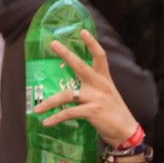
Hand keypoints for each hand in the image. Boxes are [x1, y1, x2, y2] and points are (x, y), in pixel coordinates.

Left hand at [31, 30, 138, 147]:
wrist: (126, 132)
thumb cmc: (112, 113)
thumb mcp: (105, 95)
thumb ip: (90, 88)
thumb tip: (68, 88)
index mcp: (104, 79)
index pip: (100, 56)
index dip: (92, 43)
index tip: (82, 31)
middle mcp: (100, 85)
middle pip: (81, 66)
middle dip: (66, 54)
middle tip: (54, 44)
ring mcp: (96, 97)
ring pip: (67, 95)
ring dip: (49, 102)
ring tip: (37, 109)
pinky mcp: (93, 111)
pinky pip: (69, 112)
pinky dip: (56, 118)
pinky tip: (46, 123)